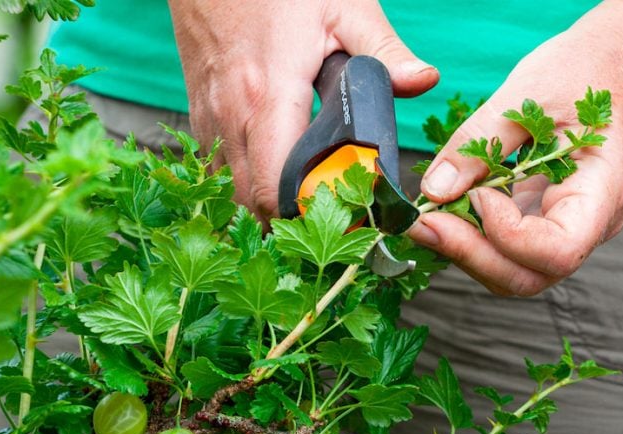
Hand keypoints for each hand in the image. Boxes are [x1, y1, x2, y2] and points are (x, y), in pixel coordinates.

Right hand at [167, 0, 438, 220]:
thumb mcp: (343, 6)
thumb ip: (384, 49)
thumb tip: (423, 82)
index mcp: (269, 97)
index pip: (278, 189)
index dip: (312, 216)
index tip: (348, 218)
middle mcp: (231, 116)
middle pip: (252, 204)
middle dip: (291, 223)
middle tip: (335, 221)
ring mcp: (209, 116)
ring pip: (229, 192)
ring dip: (264, 208)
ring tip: (307, 208)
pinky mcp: (198, 111)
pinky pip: (216, 168)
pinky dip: (241, 184)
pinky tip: (273, 178)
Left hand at [406, 20, 622, 296]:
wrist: (610, 66)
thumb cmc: (580, 72)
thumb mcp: (526, 94)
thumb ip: (478, 143)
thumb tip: (434, 190)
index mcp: (602, 194)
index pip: (558, 250)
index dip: (507, 235)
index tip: (476, 194)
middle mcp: (590, 225)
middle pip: (529, 276)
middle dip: (470, 255)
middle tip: (423, 222)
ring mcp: (566, 229)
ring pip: (512, 272)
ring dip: (464, 250)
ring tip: (426, 216)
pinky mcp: (540, 223)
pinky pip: (504, 249)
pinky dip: (469, 237)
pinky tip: (441, 210)